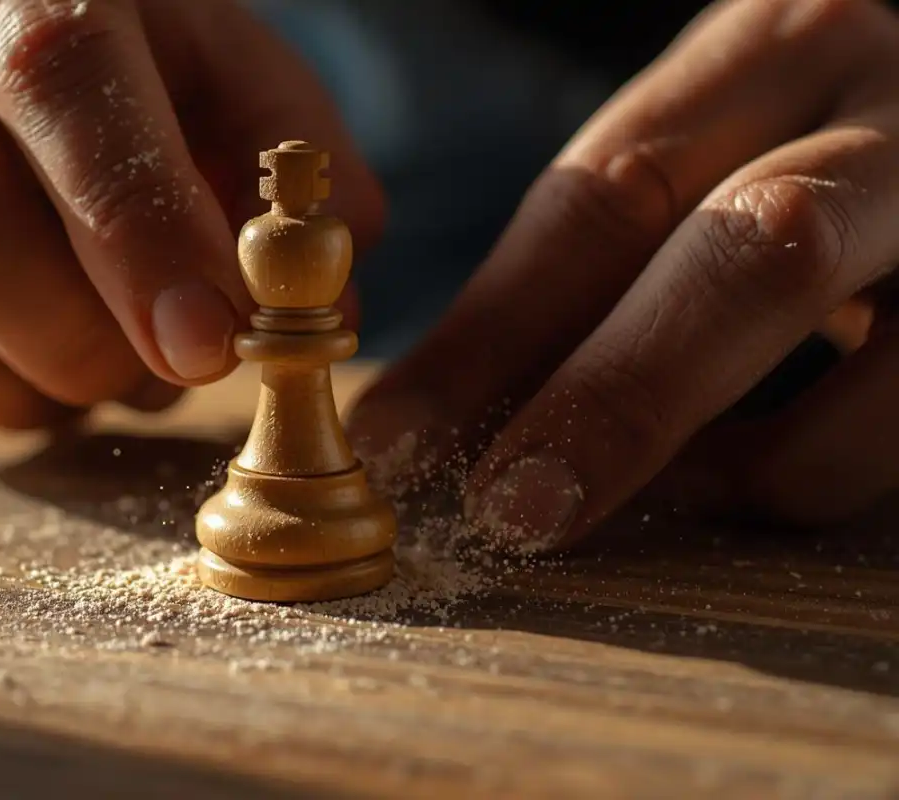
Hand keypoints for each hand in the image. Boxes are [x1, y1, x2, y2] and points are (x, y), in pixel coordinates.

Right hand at [0, 0, 382, 427]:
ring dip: (31, 380)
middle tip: (171, 363)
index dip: (137, 226)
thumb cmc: (100, 42)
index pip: (58, 78)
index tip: (208, 343)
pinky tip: (20, 346)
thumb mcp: (212, 56)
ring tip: (103, 358)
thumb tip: (323, 309)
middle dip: (88, 337)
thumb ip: (285, 159)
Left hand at [348, 0, 898, 550]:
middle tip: (508, 511)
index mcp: (776, 47)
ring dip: (721, 465)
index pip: (608, 194)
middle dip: (615, 401)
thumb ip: (599, 255)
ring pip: (865, 382)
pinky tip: (740, 466)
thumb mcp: (702, 154)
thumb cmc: (798, 146)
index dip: (493, 331)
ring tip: (649, 483)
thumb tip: (441, 408)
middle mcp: (893, 113)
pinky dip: (793, 478)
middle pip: (750, 255)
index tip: (400, 435)